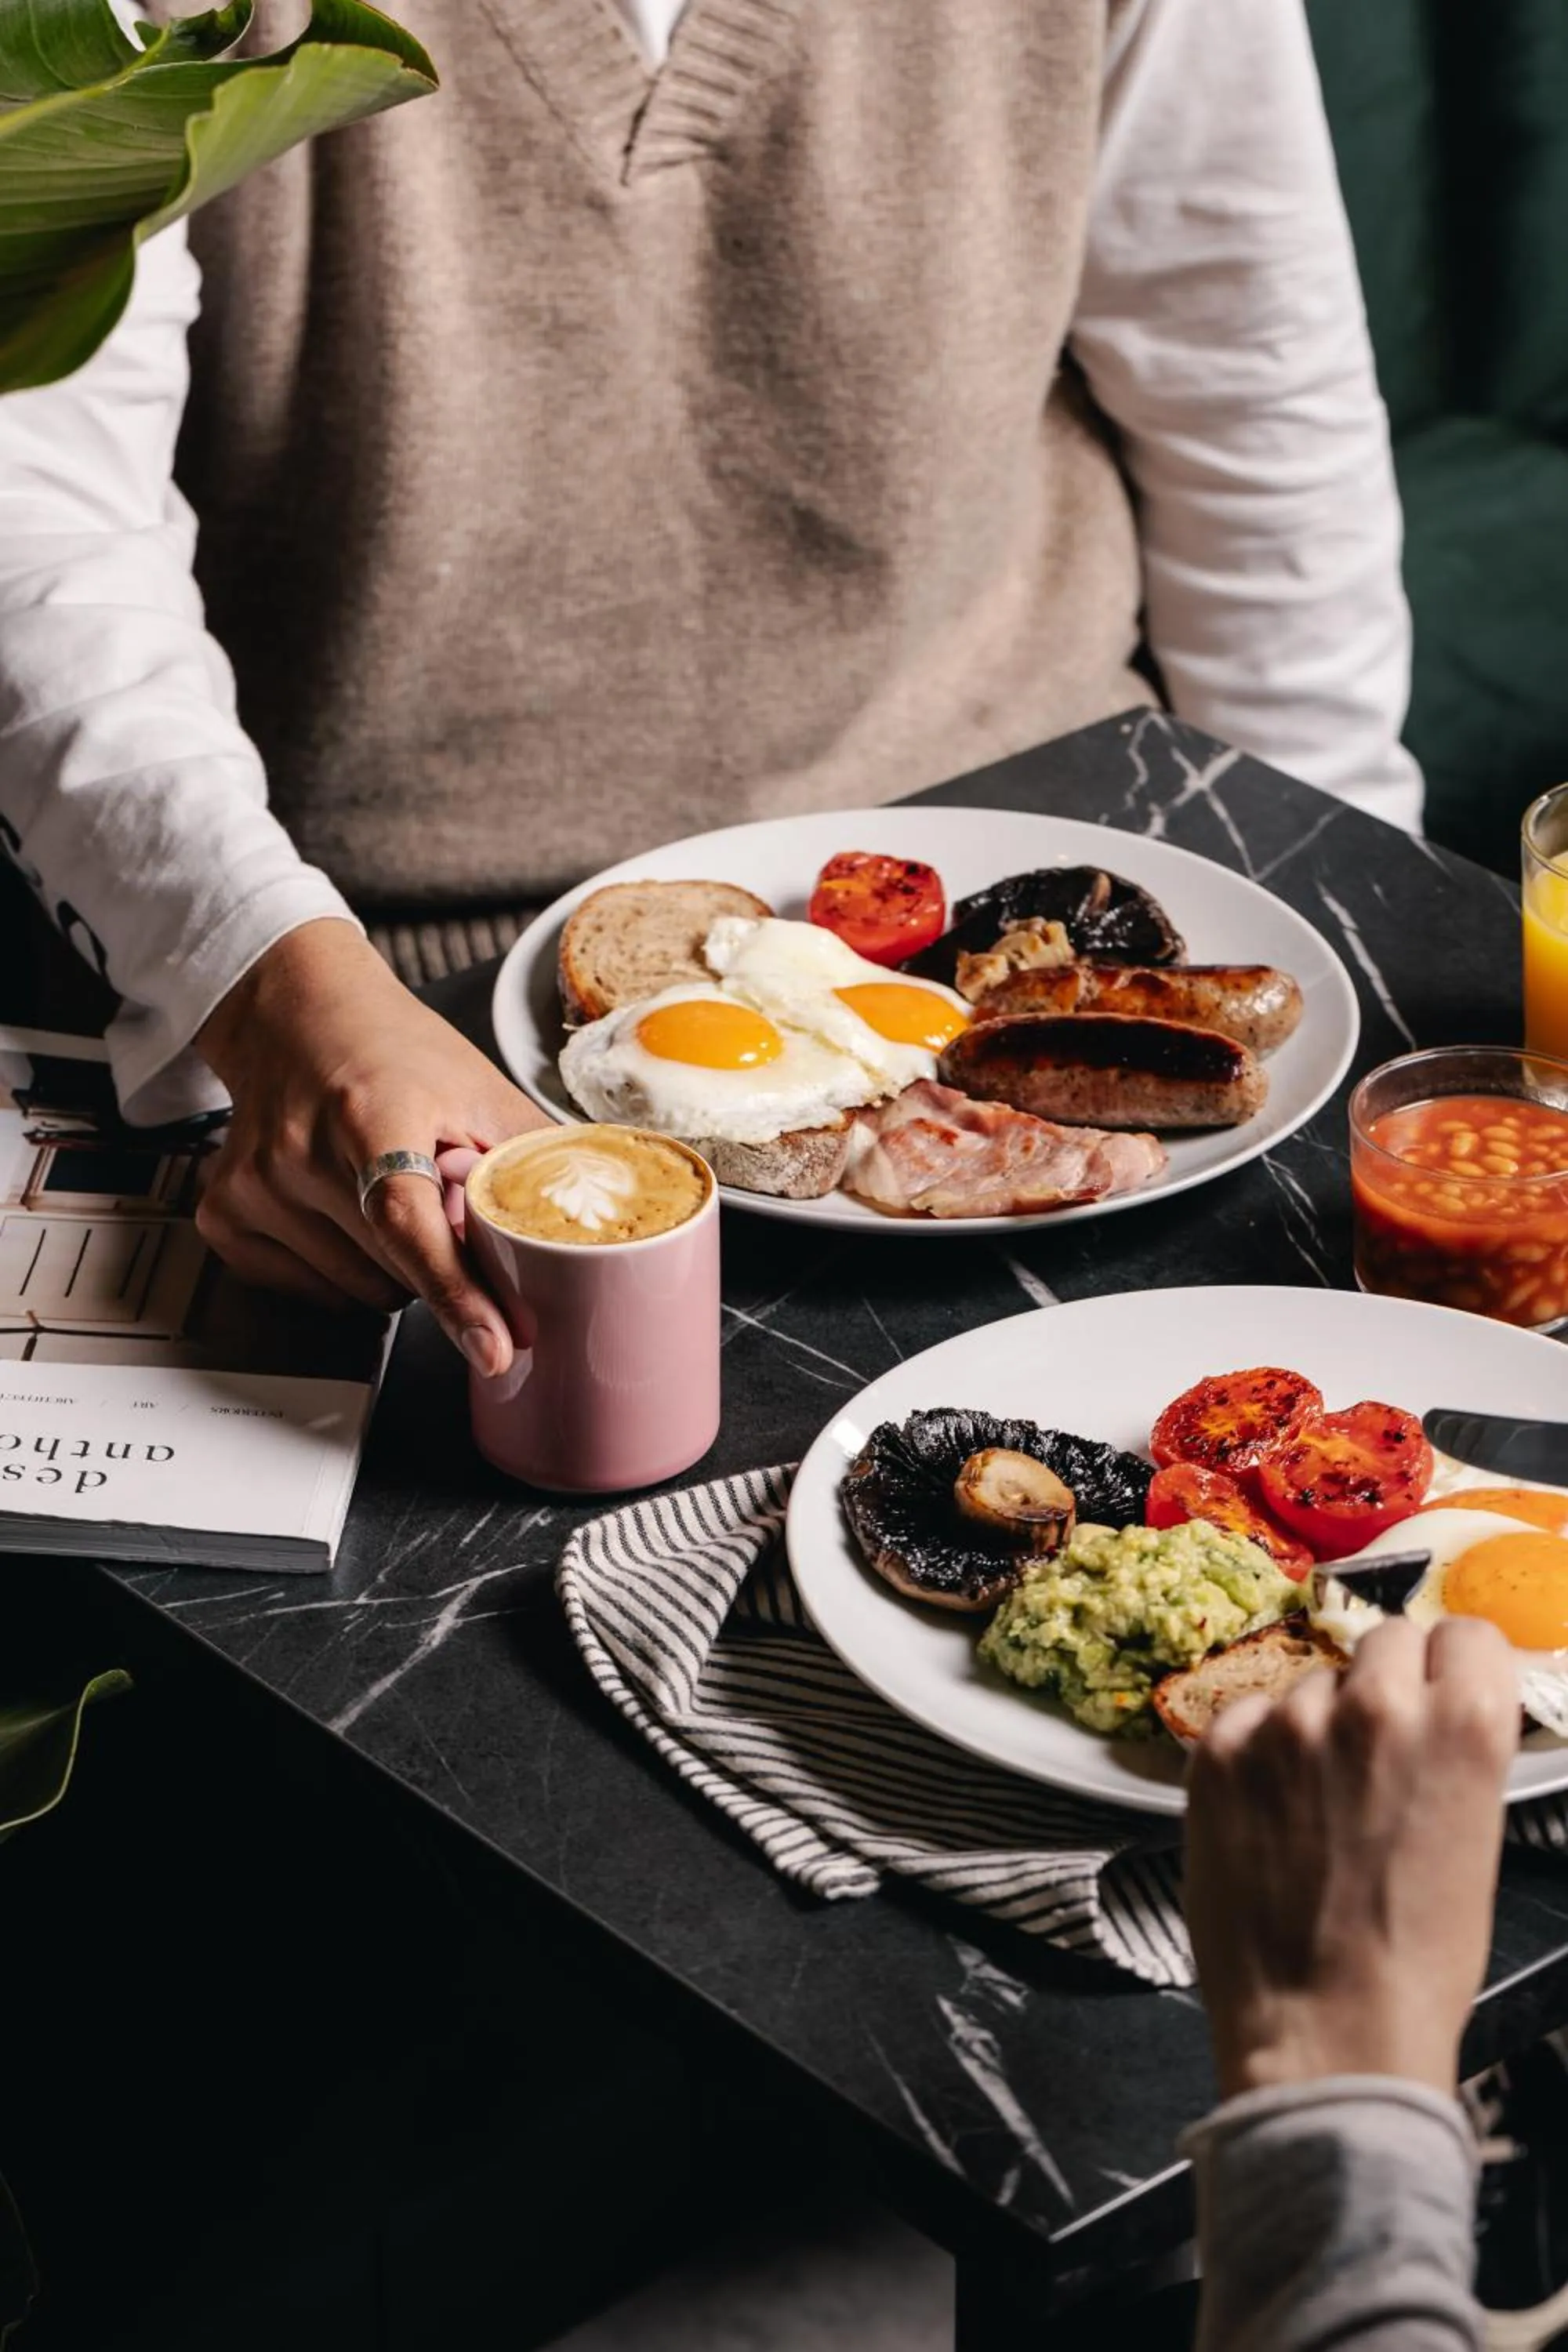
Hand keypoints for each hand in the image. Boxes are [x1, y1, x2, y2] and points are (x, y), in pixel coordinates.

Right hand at [195, 918, 551, 1371]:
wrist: (294, 1013)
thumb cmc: (393, 1051)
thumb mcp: (477, 1089)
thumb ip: (529, 1161)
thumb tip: (591, 1229)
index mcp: (370, 1113)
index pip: (410, 1222)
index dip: (457, 1292)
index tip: (496, 1346)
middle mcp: (299, 1152)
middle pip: (394, 1271)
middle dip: (439, 1259)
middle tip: (439, 1200)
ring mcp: (255, 1187)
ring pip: (356, 1294)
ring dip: (391, 1269)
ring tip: (386, 1195)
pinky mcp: (225, 1215)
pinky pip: (308, 1290)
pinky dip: (342, 1271)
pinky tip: (342, 1214)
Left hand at [1184, 1615, 1517, 2099]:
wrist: (1325, 2032)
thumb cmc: (1417, 1960)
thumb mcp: (1471, 1839)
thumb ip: (1452, 1754)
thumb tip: (1436, 1708)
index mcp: (1462, 1726)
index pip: (1465, 1634)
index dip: (1455, 1665)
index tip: (1443, 1688)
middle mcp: (1376, 1705)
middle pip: (1387, 1640)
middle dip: (1388, 1682)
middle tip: (1378, 1745)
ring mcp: (1288, 1723)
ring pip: (1312, 1685)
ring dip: (1318, 1724)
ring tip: (1317, 1807)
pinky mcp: (1218, 1749)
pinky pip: (1246, 1717)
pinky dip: (1257, 1753)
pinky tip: (1268, 1817)